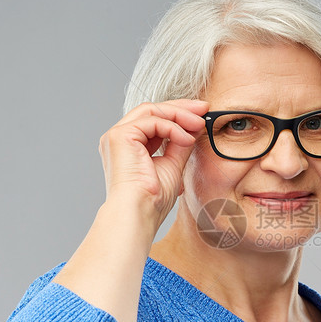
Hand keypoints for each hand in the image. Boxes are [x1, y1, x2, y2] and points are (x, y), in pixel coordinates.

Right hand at [98, 99, 207, 225]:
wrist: (139, 213)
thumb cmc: (152, 200)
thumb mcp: (173, 165)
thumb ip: (180, 145)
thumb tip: (194, 127)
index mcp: (129, 146)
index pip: (154, 120)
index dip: (178, 115)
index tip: (201, 115)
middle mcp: (120, 138)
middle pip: (152, 111)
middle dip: (180, 108)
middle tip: (204, 108)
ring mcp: (117, 136)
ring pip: (151, 111)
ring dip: (179, 115)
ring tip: (200, 123)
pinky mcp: (120, 136)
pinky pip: (152, 121)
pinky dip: (172, 127)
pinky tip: (187, 139)